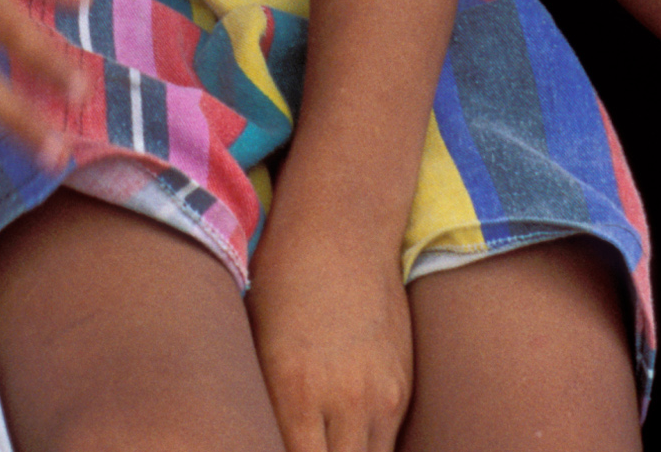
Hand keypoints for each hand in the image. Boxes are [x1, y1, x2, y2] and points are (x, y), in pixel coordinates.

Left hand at [247, 213, 414, 451]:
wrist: (343, 230)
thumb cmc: (283, 281)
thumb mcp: (256, 345)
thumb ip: (266, 406)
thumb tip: (260, 436)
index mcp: (294, 391)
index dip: (272, 451)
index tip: (266, 445)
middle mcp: (346, 401)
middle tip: (302, 442)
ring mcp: (383, 396)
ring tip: (325, 440)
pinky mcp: (404, 387)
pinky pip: (388, 442)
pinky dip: (367, 446)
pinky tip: (346, 436)